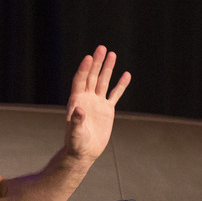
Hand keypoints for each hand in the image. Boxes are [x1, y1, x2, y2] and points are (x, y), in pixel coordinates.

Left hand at [64, 45, 130, 162]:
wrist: (84, 152)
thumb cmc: (76, 143)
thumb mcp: (75, 133)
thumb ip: (75, 122)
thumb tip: (78, 109)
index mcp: (76, 101)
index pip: (80, 80)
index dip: (84, 69)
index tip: (89, 57)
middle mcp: (87, 98)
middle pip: (93, 76)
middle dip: (97, 62)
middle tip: (102, 48)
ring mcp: (97, 102)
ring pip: (104, 82)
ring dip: (108, 68)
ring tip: (112, 54)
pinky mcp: (107, 110)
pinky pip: (115, 94)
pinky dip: (120, 85)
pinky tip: (126, 75)